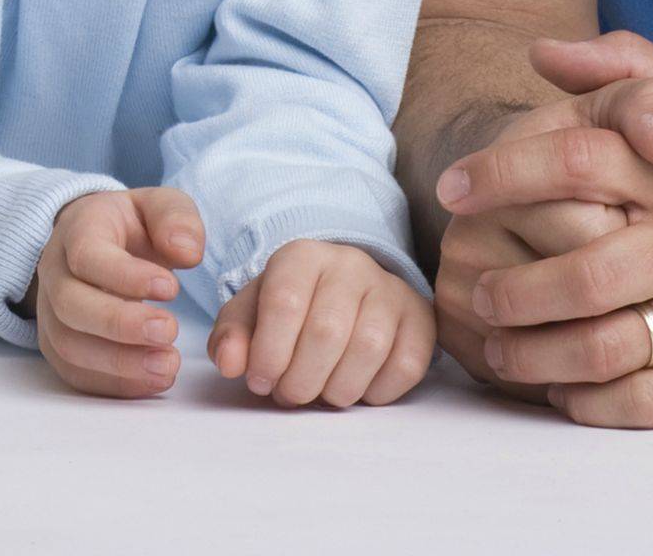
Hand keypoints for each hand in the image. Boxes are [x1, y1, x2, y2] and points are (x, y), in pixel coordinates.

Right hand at [30, 187, 203, 398]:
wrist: (95, 245)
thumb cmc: (130, 227)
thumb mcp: (157, 206)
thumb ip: (176, 219)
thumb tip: (187, 252)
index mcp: (77, 231)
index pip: (88, 256)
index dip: (126, 277)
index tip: (172, 288)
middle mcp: (54, 272)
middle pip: (71, 305)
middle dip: (120, 324)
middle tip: (170, 331)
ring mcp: (51, 313)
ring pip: (69, 346)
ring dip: (119, 363)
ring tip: (168, 365)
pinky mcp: (58, 347)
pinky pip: (76, 374)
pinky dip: (114, 384)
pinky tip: (153, 380)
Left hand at [208, 240, 434, 407]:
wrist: (343, 294)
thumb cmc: (290, 309)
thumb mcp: (252, 314)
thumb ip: (232, 336)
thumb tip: (232, 364)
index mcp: (302, 256)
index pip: (284, 303)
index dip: (268, 353)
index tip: (259, 382)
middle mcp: (350, 264)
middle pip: (327, 331)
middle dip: (301, 379)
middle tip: (290, 396)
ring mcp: (391, 289)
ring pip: (368, 349)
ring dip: (338, 389)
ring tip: (321, 395)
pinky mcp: (421, 319)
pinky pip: (406, 366)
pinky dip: (377, 392)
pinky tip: (357, 389)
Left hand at [440, 33, 652, 426]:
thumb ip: (627, 67)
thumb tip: (540, 52)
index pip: (578, 160)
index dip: (502, 174)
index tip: (452, 193)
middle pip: (584, 272)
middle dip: (512, 289)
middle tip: (474, 292)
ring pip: (607, 346)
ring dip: (535, 354)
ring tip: (498, 347)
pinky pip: (644, 402)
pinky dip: (587, 402)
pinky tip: (558, 387)